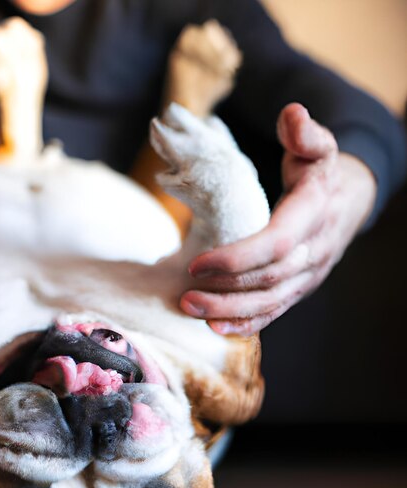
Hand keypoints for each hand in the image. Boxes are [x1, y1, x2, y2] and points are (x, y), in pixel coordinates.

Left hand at [180, 102, 376, 335]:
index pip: (276, 244)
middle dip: (224, 291)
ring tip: (190, 309)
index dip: (237, 258)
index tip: (196, 264)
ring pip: (270, 302)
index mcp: (314, 214)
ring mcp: (308, 275)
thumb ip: (305, 134)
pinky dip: (246, 323)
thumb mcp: (317, 148)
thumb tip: (291, 114)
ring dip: (229, 312)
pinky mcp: (298, 289)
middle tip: (184, 295)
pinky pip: (274, 312)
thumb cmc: (319, 174)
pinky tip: (215, 327)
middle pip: (269, 281)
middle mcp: (314, 251)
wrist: (348, 204)